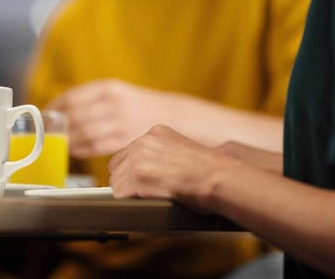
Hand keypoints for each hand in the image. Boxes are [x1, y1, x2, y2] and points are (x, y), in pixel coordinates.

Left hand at [49, 79, 175, 157]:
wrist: (169, 114)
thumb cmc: (135, 104)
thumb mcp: (115, 91)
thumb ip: (89, 98)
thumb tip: (57, 110)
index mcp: (108, 87)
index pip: (73, 96)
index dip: (55, 107)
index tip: (44, 114)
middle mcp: (114, 102)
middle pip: (76, 116)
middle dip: (58, 125)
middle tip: (46, 131)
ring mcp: (121, 122)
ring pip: (84, 133)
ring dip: (67, 139)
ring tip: (58, 142)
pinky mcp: (125, 140)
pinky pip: (96, 146)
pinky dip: (81, 149)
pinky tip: (74, 150)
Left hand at [108, 125, 236, 211]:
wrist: (218, 176)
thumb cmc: (209, 171)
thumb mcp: (183, 149)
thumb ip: (162, 153)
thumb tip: (149, 170)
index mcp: (156, 132)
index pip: (128, 152)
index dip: (131, 170)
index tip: (139, 181)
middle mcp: (144, 141)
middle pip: (117, 165)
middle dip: (126, 181)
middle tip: (141, 193)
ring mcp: (139, 157)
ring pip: (116, 181)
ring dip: (128, 192)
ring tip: (148, 198)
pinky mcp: (137, 175)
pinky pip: (119, 193)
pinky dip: (129, 201)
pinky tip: (146, 202)